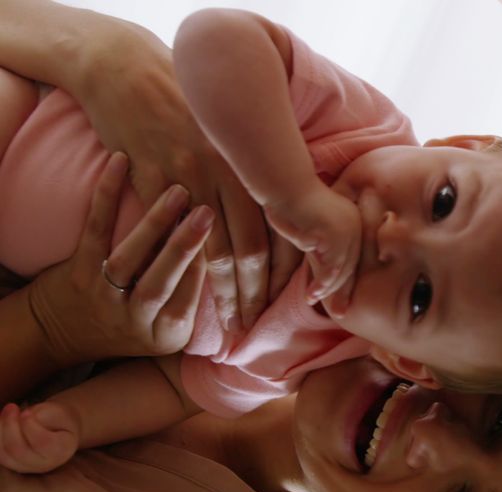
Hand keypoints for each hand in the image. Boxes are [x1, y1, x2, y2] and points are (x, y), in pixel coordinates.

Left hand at [0, 402, 77, 473]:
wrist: (56, 430)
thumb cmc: (59, 419)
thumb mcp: (59, 412)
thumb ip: (44, 414)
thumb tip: (20, 416)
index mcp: (61, 451)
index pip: (42, 443)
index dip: (30, 427)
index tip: (26, 411)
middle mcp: (43, 464)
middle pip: (18, 450)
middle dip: (10, 426)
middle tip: (12, 406)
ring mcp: (25, 467)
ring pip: (4, 454)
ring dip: (0, 429)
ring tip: (8, 411)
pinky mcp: (10, 463)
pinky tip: (1, 419)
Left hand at [28, 153, 212, 364]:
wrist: (61, 332)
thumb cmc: (130, 322)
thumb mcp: (169, 326)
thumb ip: (198, 300)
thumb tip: (250, 270)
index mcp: (166, 333)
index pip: (193, 296)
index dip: (214, 268)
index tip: (232, 235)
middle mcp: (134, 319)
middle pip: (163, 280)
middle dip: (186, 247)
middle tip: (209, 215)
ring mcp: (102, 295)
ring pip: (128, 258)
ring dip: (154, 224)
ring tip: (180, 193)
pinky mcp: (75, 269)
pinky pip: (93, 228)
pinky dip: (107, 194)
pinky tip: (120, 162)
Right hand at [69, 23, 300, 329]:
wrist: (135, 76)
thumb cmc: (190, 110)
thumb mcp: (234, 141)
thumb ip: (258, 180)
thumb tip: (287, 222)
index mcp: (256, 170)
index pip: (281, 232)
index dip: (287, 273)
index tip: (290, 305)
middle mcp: (231, 178)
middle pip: (253, 250)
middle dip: (259, 295)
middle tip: (260, 330)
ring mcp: (192, 180)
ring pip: (217, 252)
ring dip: (228, 295)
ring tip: (234, 326)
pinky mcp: (154, 181)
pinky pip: (173, 236)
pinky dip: (187, 270)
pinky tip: (193, 297)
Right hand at [265, 188, 361, 306]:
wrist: (283, 184)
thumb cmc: (288, 204)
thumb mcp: (308, 232)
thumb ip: (317, 251)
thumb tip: (319, 278)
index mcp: (352, 222)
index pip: (352, 258)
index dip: (346, 281)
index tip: (341, 301)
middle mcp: (355, 225)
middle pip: (351, 266)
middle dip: (344, 292)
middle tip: (339, 313)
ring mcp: (348, 229)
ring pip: (342, 269)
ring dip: (330, 290)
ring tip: (315, 303)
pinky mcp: (336, 235)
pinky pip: (331, 267)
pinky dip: (322, 284)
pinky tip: (312, 296)